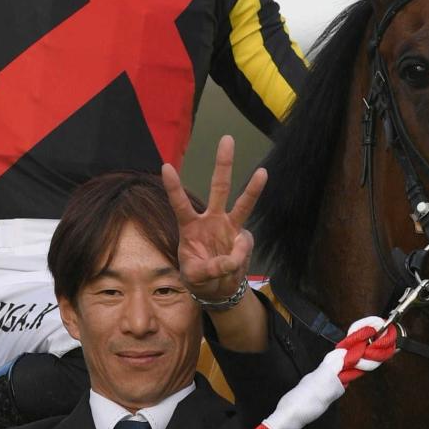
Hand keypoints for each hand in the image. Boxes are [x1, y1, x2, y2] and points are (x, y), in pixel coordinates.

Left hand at [162, 137, 265, 305]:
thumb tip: (231, 259)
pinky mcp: (243, 240)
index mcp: (190, 226)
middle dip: (223, 164)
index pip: (181, 203)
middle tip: (227, 138)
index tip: (166, 165)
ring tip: (262, 172)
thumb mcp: (195, 276)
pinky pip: (244, 246)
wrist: (218, 289)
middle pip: (218, 187)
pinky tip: (230, 268)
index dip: (174, 186)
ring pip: (243, 204)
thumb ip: (210, 268)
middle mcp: (211, 220)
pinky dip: (238, 258)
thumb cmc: (199, 277)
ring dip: (253, 188)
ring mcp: (230, 228)